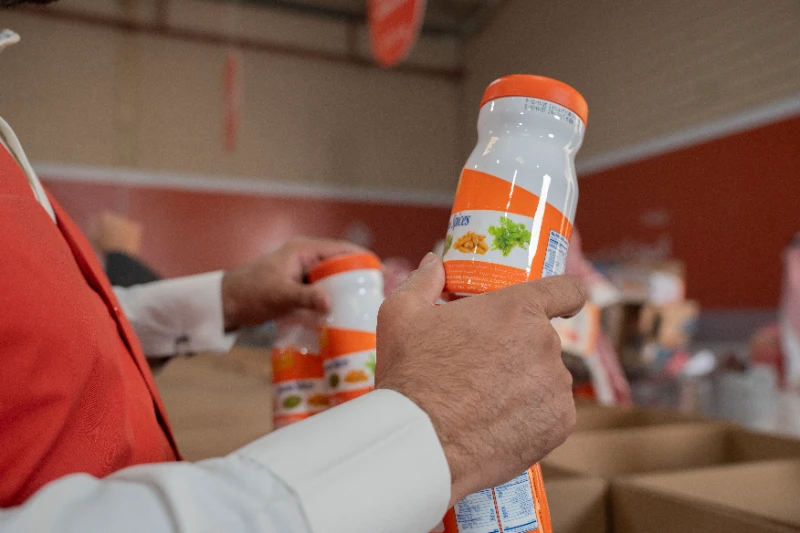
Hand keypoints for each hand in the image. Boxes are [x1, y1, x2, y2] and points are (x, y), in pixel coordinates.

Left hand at [221, 238, 365, 329]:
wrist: (226, 305)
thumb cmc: (249, 293)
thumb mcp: (279, 295)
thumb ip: (304, 298)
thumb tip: (330, 303)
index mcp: (304, 250)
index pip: (341, 249)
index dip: (361, 258)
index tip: (380, 272)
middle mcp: (306, 259)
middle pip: (340, 265)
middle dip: (357, 278)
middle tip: (377, 294)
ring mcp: (303, 275)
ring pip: (332, 280)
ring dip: (345, 292)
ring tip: (366, 306)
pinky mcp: (299, 290)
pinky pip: (323, 293)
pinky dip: (333, 302)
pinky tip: (344, 316)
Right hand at [375, 253, 585, 505]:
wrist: (422, 443)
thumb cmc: (412, 375)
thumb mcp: (401, 315)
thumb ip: (423, 282)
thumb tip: (434, 264)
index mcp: (517, 309)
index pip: (566, 289)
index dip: (564, 296)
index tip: (559, 304)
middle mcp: (546, 344)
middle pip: (543, 340)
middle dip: (518, 350)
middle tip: (483, 368)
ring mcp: (557, 386)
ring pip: (547, 378)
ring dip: (525, 385)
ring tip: (484, 403)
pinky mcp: (560, 424)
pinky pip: (551, 413)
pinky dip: (532, 417)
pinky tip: (499, 424)